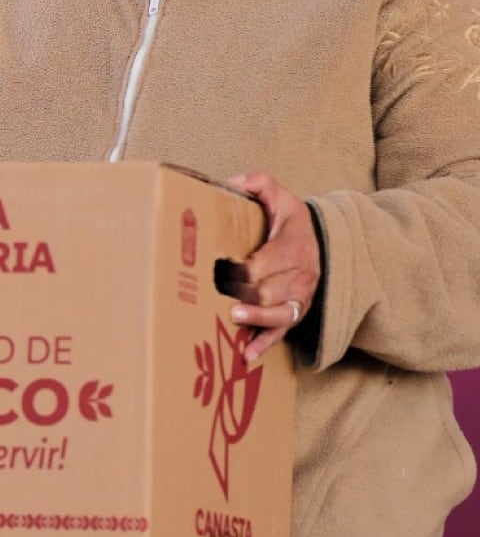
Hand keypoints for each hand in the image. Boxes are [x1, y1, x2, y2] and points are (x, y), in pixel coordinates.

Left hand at [226, 171, 323, 362]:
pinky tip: (246, 355)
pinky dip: (264, 343)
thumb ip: (260, 183)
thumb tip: (234, 180)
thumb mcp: (281, 197)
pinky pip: (282, 331)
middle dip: (243, 295)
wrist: (322, 244)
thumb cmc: (291, 222)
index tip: (219, 268)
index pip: (264, 264)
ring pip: (280, 314)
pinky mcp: (294, 313)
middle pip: (269, 291)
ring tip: (233, 318)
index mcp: (292, 249)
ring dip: (256, 319)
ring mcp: (298, 298)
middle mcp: (300, 277)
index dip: (240, 269)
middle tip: (215, 295)